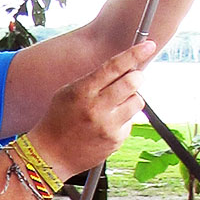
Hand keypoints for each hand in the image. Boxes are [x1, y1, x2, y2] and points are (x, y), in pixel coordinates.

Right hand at [24, 41, 155, 180]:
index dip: (134, 54)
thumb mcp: (67, 93)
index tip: (148, 45)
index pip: (114, 67)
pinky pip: (131, 120)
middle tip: (132, 77)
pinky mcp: (116, 139)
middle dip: (136, 76)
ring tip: (115, 104)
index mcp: (82, 91)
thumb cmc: (58, 119)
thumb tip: (122, 69)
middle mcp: (97, 107)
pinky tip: (107, 123)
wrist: (50, 153)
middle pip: (133, 82)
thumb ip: (93, 81)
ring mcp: (108, 125)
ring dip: (131, 98)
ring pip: (137, 101)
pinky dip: (123, 118)